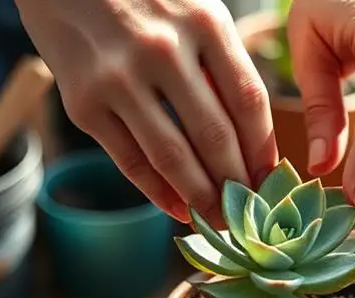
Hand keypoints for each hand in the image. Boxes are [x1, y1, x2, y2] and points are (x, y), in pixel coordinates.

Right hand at [14, 0, 277, 225]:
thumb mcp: (193, 11)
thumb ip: (221, 64)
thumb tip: (251, 143)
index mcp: (204, 23)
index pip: (248, 102)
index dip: (263, 150)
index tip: (270, 180)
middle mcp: (163, 50)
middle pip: (215, 136)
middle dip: (236, 185)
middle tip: (247, 212)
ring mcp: (119, 78)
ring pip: (173, 157)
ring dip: (200, 198)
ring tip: (216, 219)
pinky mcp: (84, 103)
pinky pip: (131, 160)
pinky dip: (158, 193)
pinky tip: (178, 209)